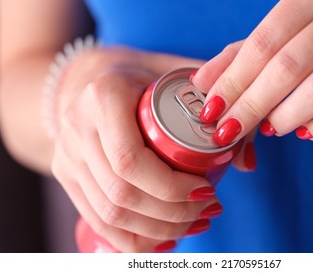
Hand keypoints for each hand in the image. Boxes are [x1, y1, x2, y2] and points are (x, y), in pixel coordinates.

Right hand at [51, 47, 222, 251]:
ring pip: (109, 213)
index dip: (171, 187)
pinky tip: (165, 240)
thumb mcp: (177, 72)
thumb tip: (246, 162)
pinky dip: (132, 240)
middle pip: (121, 193)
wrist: (85, 77)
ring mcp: (67, 155)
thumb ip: (218, 102)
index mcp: (103, 96)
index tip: (207, 190)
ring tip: (195, 224)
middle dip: (172, 214)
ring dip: (157, 230)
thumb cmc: (140, 74)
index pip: (130, 159)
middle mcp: (77, 128)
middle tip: (208, 210)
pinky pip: (96, 220)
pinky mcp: (66, 176)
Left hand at [192, 0, 312, 143]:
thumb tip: (205, 81)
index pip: (264, 42)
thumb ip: (250, 48)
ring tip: (270, 128)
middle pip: (287, 68)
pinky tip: (308, 131)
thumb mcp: (297, 19)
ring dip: (285, 118)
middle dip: (249, 107)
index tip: (211, 110)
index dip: (233, 80)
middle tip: (228, 131)